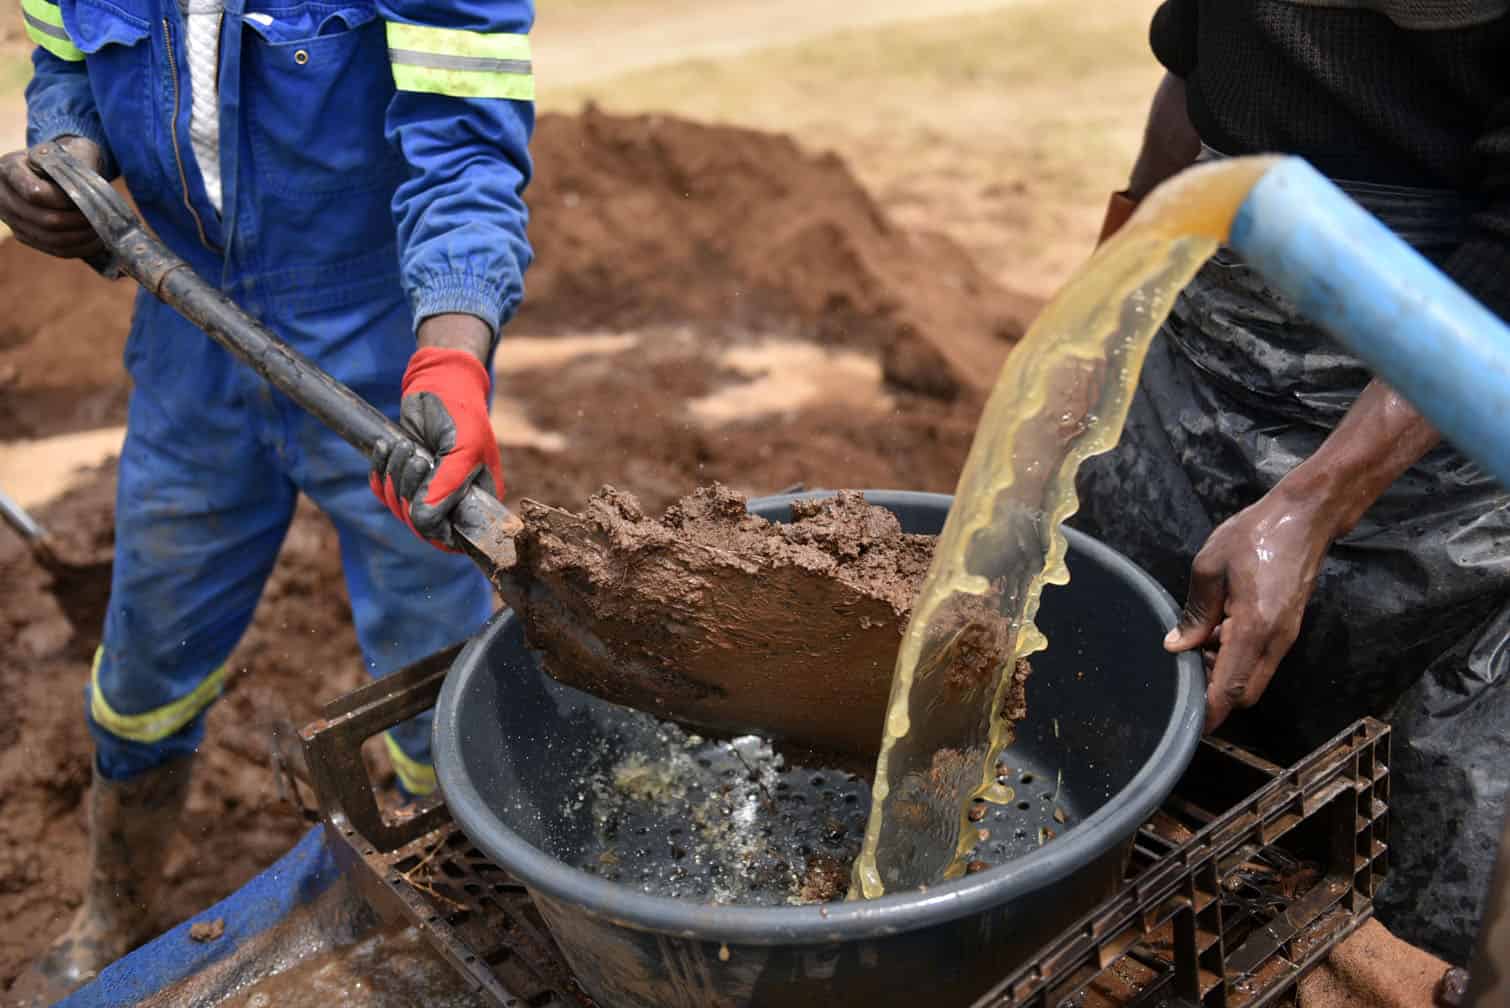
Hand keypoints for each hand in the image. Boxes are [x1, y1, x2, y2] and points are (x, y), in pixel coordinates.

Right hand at [0, 137, 105, 258]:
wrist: (56, 167)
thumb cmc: (67, 155)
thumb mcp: (71, 149)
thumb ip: (78, 164)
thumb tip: (88, 193)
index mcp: (9, 168)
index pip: (35, 193)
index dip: (64, 200)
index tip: (86, 198)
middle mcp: (3, 195)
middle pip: (44, 219)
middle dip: (78, 221)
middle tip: (102, 219)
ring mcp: (12, 218)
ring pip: (50, 238)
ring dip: (81, 238)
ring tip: (103, 231)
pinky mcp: (26, 235)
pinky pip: (54, 249)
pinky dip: (79, 248)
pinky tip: (97, 242)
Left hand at [370, 316, 500, 549]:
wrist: (438, 382)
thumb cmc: (461, 413)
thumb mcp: (463, 448)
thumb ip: (447, 486)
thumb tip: (424, 522)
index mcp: (477, 500)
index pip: (454, 538)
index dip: (435, 529)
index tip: (424, 503)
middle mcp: (453, 500)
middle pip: (420, 526)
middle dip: (409, 490)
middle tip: (416, 457)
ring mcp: (427, 490)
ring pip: (398, 509)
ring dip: (394, 476)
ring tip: (403, 446)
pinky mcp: (404, 476)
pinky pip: (383, 492)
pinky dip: (379, 471)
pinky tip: (386, 448)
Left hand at [1163, 486, 1337, 730]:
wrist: (1305, 518)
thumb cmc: (1255, 535)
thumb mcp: (1210, 568)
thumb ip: (1195, 612)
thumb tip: (1177, 646)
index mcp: (1254, 628)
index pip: (1230, 688)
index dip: (1209, 709)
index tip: (1186, 720)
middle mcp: (1275, 641)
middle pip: (1244, 693)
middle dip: (1214, 693)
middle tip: (1185, 670)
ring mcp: (1286, 637)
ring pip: (1253, 678)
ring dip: (1224, 674)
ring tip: (1198, 645)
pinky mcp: (1288, 629)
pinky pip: (1260, 660)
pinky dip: (1237, 659)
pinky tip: (1216, 633)